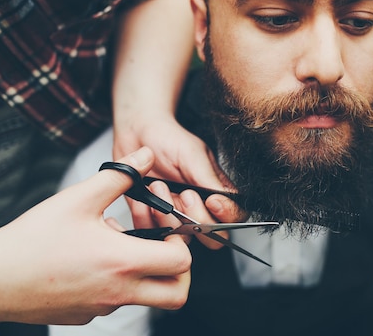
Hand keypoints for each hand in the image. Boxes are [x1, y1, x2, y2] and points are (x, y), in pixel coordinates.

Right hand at [0, 147, 190, 328]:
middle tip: (161, 249)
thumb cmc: (32, 240)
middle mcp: (118, 293)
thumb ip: (120, 175)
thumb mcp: (79, 198)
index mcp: (122, 263)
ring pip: (143, 297)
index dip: (182, 244)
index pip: (181, 264)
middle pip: (175, 296)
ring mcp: (101, 308)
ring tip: (115, 245)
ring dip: (142, 273)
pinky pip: (113, 302)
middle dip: (178, 272)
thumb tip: (146, 157)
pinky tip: (90, 260)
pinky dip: (113, 283)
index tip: (167, 231)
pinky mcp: (84, 315)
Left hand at [113, 117, 247, 229]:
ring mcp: (177, 217)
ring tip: (158, 187)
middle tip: (185, 195)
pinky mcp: (154, 220)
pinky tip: (145, 198)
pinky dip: (147, 217)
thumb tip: (229, 199)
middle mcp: (200, 208)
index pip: (235, 216)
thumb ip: (210, 180)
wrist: (137, 134)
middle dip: (198, 219)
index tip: (212, 201)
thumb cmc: (169, 139)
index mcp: (217, 191)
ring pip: (184, 238)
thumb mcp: (193, 155)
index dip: (227, 215)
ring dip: (169, 216)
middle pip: (213, 237)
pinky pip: (154, 234)